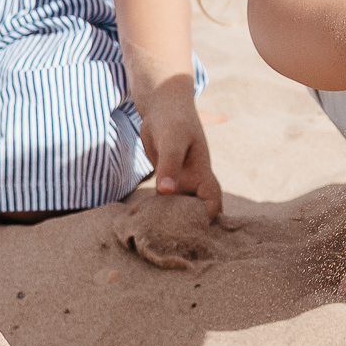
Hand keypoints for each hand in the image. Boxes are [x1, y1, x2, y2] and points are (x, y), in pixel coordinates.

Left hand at [137, 83, 222, 219]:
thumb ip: (169, 165)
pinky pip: (158, 200)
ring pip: (174, 209)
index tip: (190, 229)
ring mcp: (178, 182)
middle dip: (182, 226)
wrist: (162, 106)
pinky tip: (133, 215)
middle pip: (193, 212)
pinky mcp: (163, 181)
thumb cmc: (173, 119)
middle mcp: (192, 182)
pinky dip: (149, 209)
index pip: (212, 202)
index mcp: (202, 173)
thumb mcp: (172, 141)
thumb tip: (166, 192)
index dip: (207, 218)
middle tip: (161, 238)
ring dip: (161, 220)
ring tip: (144, 231)